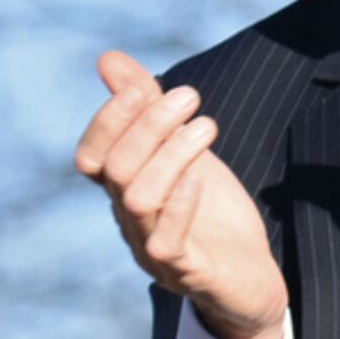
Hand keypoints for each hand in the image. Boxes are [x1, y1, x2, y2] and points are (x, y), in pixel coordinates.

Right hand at [76, 53, 288, 338]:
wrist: (249, 279)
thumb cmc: (212, 213)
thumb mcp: (184, 152)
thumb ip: (148, 109)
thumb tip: (108, 58)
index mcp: (123, 190)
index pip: (90, 156)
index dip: (108, 121)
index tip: (143, 87)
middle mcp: (129, 220)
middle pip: (117, 170)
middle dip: (150, 126)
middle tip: (190, 96)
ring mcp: (153, 248)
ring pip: (138, 199)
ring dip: (171, 155)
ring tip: (207, 126)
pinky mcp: (186, 272)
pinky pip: (166, 243)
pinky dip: (180, 205)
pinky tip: (201, 176)